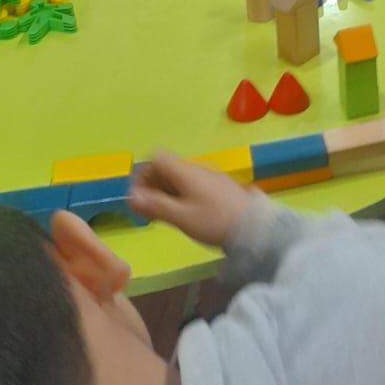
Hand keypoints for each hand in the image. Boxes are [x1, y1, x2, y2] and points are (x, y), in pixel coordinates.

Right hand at [129, 151, 249, 247]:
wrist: (254, 226)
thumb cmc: (214, 221)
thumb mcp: (181, 216)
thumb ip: (155, 205)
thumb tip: (130, 197)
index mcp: (185, 171)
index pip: (156, 158)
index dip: (143, 174)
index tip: (139, 197)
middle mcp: (197, 168)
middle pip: (166, 167)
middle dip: (152, 185)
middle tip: (149, 211)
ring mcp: (209, 176)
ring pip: (179, 177)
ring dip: (166, 192)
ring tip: (164, 216)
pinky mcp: (218, 186)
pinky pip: (192, 184)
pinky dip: (181, 195)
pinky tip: (184, 214)